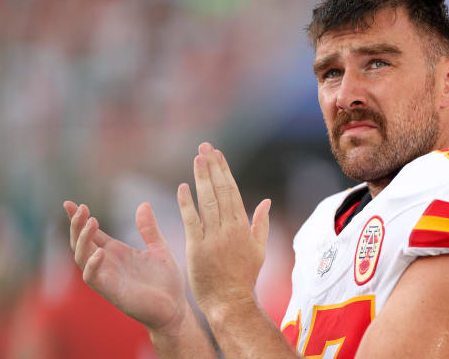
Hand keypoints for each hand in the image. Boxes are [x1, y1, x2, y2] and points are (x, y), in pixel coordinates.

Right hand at [64, 201, 191, 334]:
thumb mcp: (159, 247)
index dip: (78, 219)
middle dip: (76, 225)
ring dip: (82, 239)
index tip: (68, 202)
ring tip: (91, 221)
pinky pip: (93, 278)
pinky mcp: (112, 291)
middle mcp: (107, 263)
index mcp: (117, 252)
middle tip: (80, 207)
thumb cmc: (166, 281)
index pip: (91, 233)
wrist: (175, 307)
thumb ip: (149, 228)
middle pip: (81, 242)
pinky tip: (100, 252)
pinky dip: (92, 265)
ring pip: (81, 257)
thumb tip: (144, 204)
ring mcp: (107, 277)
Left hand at [177, 143, 270, 313]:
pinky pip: (192, 221)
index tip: (217, 154)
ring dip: (201, 178)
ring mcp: (213, 238)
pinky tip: (183, 187)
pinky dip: (187, 204)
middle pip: (220, 192)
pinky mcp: (197, 249)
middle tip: (205, 147)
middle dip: (212, 167)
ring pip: (207, 202)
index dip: (224, 171)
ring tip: (197, 158)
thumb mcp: (259, 249)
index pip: (232, 192)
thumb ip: (260, 223)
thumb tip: (265, 201)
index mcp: (243, 227)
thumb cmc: (244, 277)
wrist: (231, 303)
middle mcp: (229, 229)